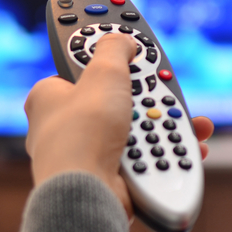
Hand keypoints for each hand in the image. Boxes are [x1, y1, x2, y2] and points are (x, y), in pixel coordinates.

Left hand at [24, 33, 213, 218]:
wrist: (88, 192)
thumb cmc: (84, 132)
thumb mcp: (103, 72)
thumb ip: (115, 48)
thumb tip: (123, 41)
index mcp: (48, 97)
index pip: (80, 64)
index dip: (106, 50)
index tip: (128, 39)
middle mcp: (62, 126)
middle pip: (115, 98)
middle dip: (148, 95)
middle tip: (163, 87)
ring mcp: (86, 154)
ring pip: (134, 129)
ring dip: (164, 125)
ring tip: (181, 121)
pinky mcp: (108, 177)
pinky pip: (143, 156)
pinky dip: (165, 151)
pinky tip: (182, 148)